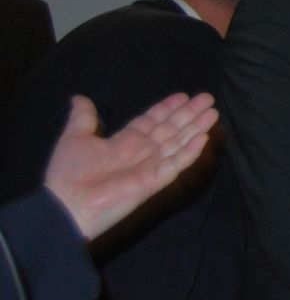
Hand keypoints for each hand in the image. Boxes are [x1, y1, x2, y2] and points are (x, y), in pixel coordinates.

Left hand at [45, 93, 218, 239]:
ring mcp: (150, 166)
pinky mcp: (155, 181)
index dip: (167, 108)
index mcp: (124, 142)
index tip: (184, 96)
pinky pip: (176, 165)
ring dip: (196, 128)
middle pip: (171, 129)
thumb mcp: (74, 138)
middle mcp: (142, 152)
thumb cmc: (69, 172)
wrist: (67, 203)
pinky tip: (202, 138)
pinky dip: (189, 152)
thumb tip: (79, 98)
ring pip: (178, 143)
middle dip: (189, 114)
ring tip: (212, 113)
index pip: (152, 121)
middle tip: (208, 98)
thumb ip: (82, 118)